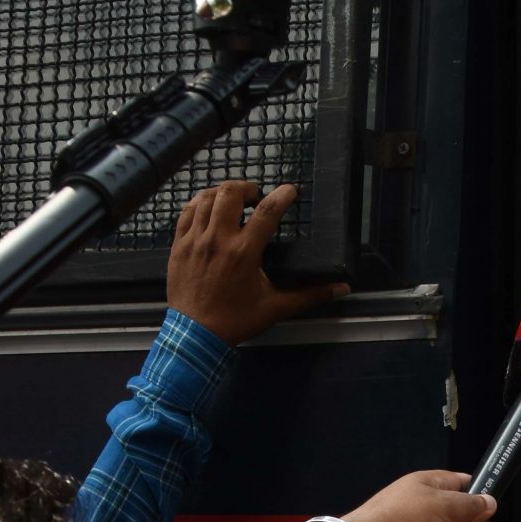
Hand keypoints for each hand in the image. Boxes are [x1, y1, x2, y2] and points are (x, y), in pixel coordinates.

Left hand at [167, 182, 348, 343]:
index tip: (289, 190)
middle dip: (247, 188)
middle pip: (231, 193)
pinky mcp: (179, 244)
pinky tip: (208, 207)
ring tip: (232, 200)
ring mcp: (195, 240)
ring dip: (222, 192)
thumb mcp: (276, 308)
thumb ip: (310, 294)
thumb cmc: (236, 320)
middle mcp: (218, 240)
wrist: (195, 334)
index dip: (281, 195)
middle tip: (256, 196)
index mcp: (244, 253)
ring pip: (207, 198)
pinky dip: (200, 203)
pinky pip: (187, 211)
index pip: (267, 211)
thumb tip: (341, 288)